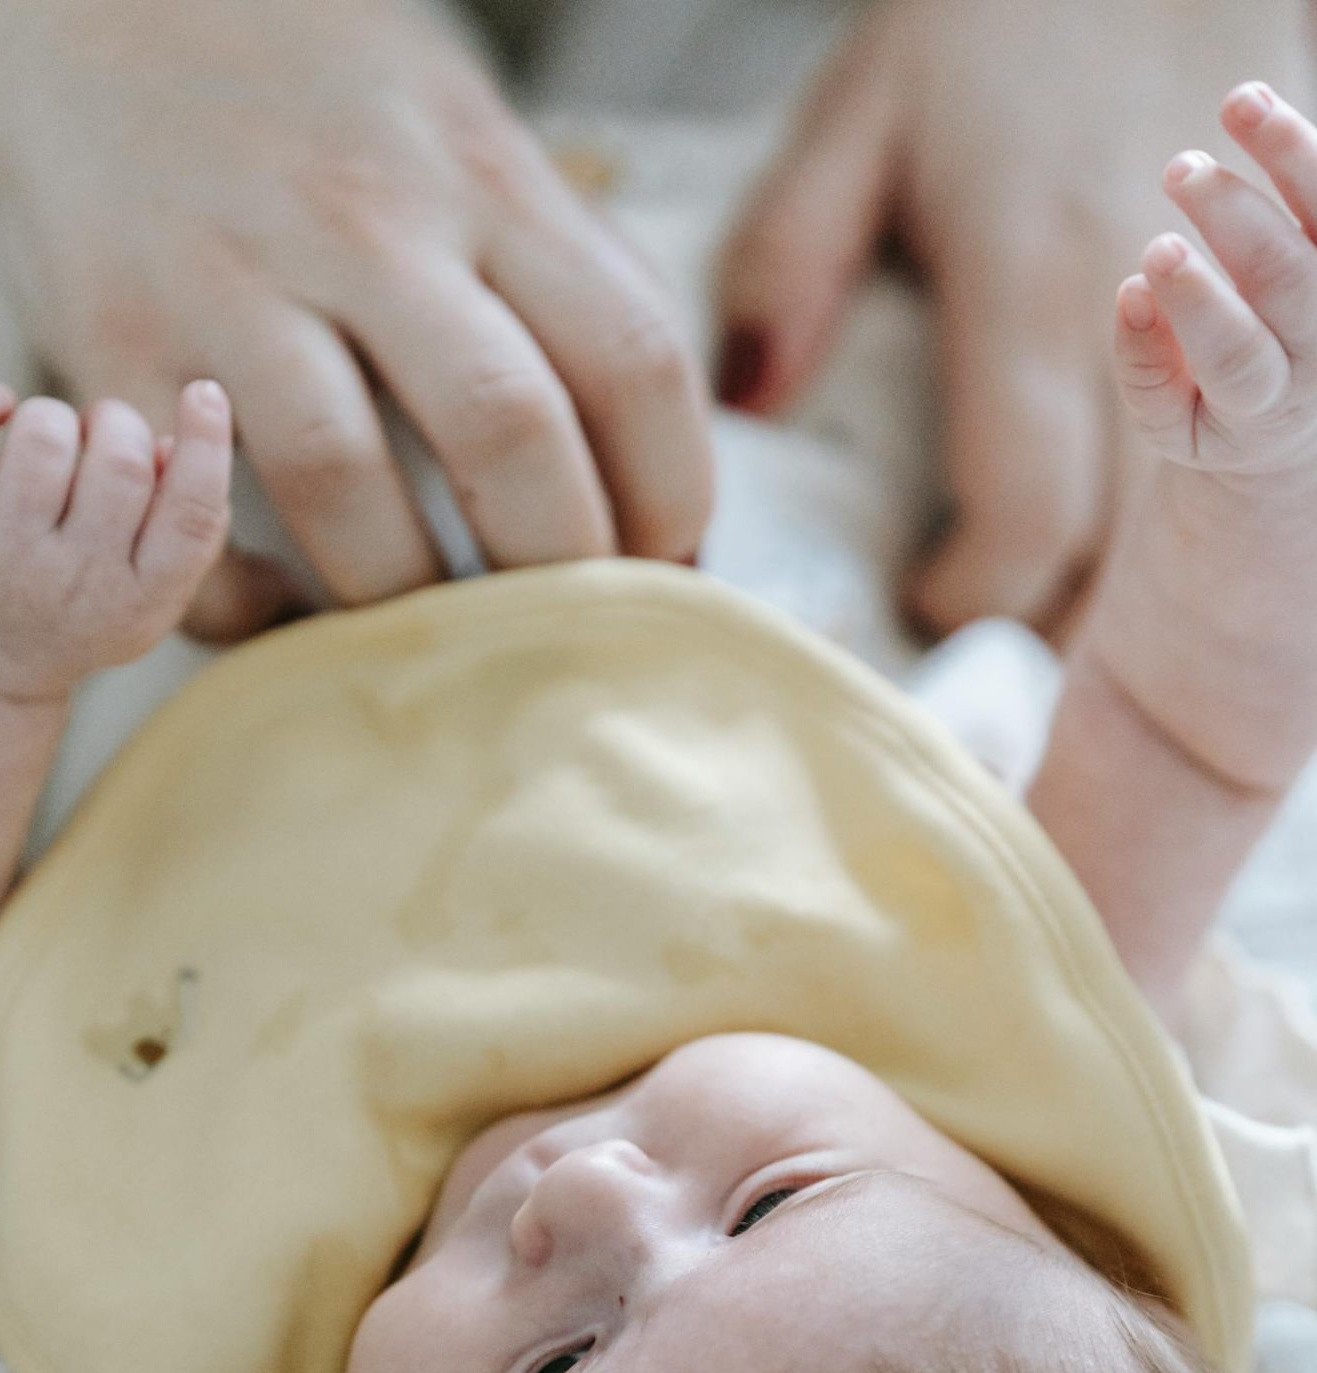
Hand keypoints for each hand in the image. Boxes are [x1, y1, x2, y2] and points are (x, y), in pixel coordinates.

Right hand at [0, 0, 711, 636]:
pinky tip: (283, 610)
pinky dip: (243, 602)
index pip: (629, 358)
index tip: (663, 566)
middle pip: (507, 434)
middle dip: (553, 570)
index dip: (669, 495)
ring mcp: (232, 285)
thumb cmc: (312, 101)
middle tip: (554, 634)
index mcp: (477, 177)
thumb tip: (663, 434)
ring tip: (423, 634)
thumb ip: (560, 264)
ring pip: (346, 489)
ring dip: (402, 601)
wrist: (89, 12)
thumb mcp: (462, 133)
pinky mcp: (118, 346)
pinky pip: (191, 519)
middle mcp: (363, 226)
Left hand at [0, 378, 233, 699]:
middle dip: (118, 423)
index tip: (205, 394)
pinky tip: (0, 414)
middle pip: (120, 460)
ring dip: (55, 417)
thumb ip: (186, 531)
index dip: (207, 446)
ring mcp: (3, 556)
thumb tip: (168, 442)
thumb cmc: (82, 610)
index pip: (191, 517)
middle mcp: (74, 583)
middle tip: (105, 438)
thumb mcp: (149, 596)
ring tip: (53, 445)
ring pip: (44, 436)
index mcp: (140, 600)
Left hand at [712, 0, 1315, 633]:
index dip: (973, 597)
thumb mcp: (858, 114)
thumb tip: (748, 398)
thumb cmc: (989, 16)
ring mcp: (1222, 299)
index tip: (920, 609)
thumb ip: (791, 258)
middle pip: (1115, 545)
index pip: (1021, 512)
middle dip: (1049, 628)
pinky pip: (1248, 423)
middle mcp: (1137, 313)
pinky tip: (1148, 530)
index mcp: (1025, 287)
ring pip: (1186, 508)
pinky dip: (1193, 493)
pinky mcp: (1272, 284)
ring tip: (1060, 630)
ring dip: (1127, 584)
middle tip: (984, 667)